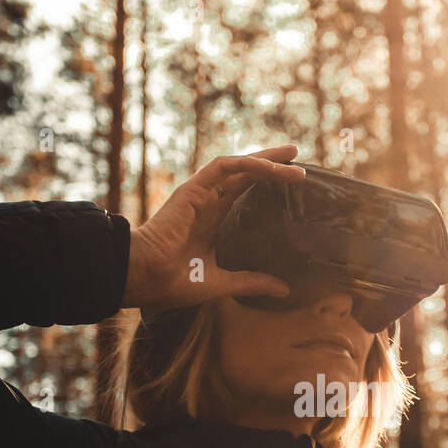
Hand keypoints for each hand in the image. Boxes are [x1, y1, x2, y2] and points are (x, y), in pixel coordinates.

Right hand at [123, 145, 305, 309]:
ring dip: (267, 161)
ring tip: (294, 158)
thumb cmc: (175, 283)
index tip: (294, 186)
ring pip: (239, 167)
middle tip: (300, 162)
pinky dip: (249, 164)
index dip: (268, 187)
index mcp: (213, 222)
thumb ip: (252, 282)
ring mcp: (201, 194)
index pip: (246, 196)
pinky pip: (224, 167)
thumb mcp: (223, 282)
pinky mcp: (194, 188)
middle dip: (274, 166)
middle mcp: (209, 203)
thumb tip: (284, 289)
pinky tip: (272, 168)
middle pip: (247, 176)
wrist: (147, 278)